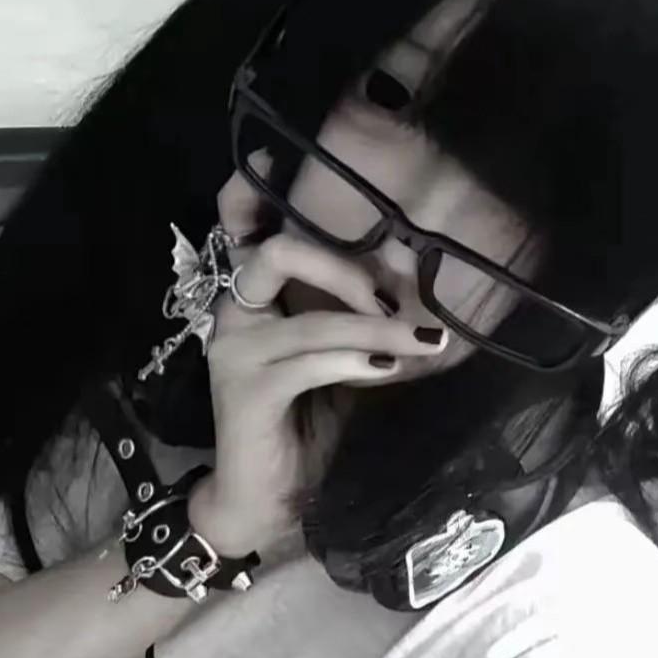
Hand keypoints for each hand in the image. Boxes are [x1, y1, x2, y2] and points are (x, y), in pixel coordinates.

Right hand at [187, 160, 448, 555]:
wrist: (266, 500)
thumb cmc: (305, 427)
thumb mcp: (337, 362)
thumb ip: (357, 323)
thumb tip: (415, 285)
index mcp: (252, 302)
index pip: (237, 231)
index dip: (247, 193)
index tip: (273, 157)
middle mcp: (234, 316)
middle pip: (278, 253)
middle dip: (344, 266)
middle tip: (392, 300)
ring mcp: (236, 352)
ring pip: (312, 317)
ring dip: (376, 329)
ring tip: (424, 344)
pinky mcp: (247, 391)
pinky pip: (312, 360)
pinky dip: (357, 360)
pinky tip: (387, 370)